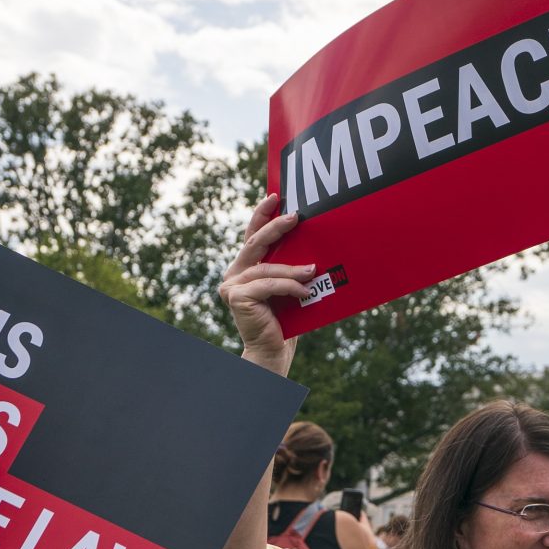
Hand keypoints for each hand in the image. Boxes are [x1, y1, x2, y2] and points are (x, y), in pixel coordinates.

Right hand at [218, 194, 313, 374]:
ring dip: (293, 268)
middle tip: (295, 216)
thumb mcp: (289, 288)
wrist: (273, 352)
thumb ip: (291, 269)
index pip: (252, 236)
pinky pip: (269, 284)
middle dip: (276, 227)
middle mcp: (233, 274)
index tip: (274, 196)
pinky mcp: (237, 297)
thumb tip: (316, 248)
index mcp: (244, 269)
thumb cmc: (286, 321)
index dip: (261, 214)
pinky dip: (290, 286)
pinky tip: (306, 292)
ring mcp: (232, 286)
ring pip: (267, 268)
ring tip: (313, 270)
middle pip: (255, 243)